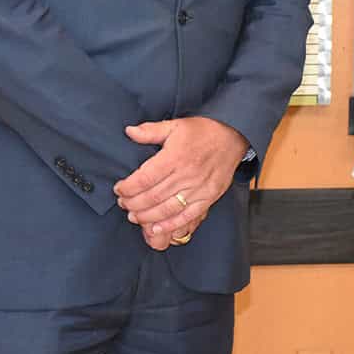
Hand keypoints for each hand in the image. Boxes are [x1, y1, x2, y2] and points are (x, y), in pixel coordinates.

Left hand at [114, 116, 248, 244]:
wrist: (233, 136)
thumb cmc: (203, 131)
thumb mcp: (175, 125)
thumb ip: (150, 130)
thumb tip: (129, 131)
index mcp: (176, 156)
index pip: (144, 178)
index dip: (127, 187)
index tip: (119, 188)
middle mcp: (187, 174)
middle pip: (152, 196)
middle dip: (133, 204)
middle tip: (124, 203)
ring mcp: (199, 188)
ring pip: (167, 209)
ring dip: (146, 216)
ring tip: (135, 216)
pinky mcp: (209, 197)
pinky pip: (188, 216)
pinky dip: (170, 225)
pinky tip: (156, 228)